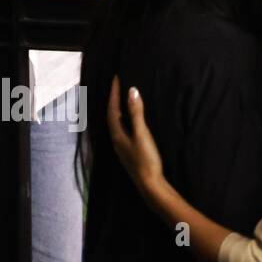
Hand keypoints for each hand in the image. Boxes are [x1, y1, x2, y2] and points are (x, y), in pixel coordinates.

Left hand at [106, 76, 165, 204]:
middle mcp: (116, 139)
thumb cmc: (145, 159)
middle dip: (114, 99)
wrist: (149, 184)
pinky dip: (125, 118)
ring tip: (123, 98)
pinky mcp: (129, 150)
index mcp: (117, 134)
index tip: (117, 77)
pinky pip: (123, 128)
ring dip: (118, 109)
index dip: (114, 93)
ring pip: (116, 122)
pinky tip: (131, 120)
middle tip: (118, 85)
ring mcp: (122, 146)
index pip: (112, 109)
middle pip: (111, 115)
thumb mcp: (142, 134)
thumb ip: (137, 113)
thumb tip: (132, 91)